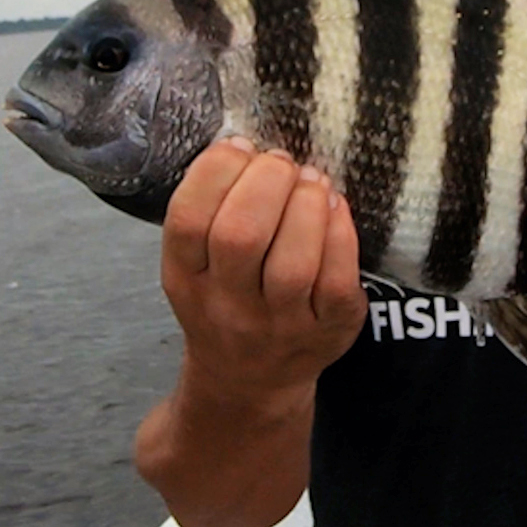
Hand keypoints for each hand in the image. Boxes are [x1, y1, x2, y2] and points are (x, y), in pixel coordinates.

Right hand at [161, 137, 365, 401]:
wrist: (250, 382)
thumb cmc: (226, 301)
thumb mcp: (196, 266)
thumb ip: (211, 212)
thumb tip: (249, 145)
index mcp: (185, 279)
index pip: (188, 220)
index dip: (216, 171)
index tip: (240, 147)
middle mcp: (228, 306)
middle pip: (240, 236)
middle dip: (266, 182)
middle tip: (282, 163)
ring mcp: (279, 324)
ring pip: (293, 262)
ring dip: (306, 204)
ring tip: (312, 181)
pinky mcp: (328, 331)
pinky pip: (337, 280)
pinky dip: (341, 233)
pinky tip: (336, 208)